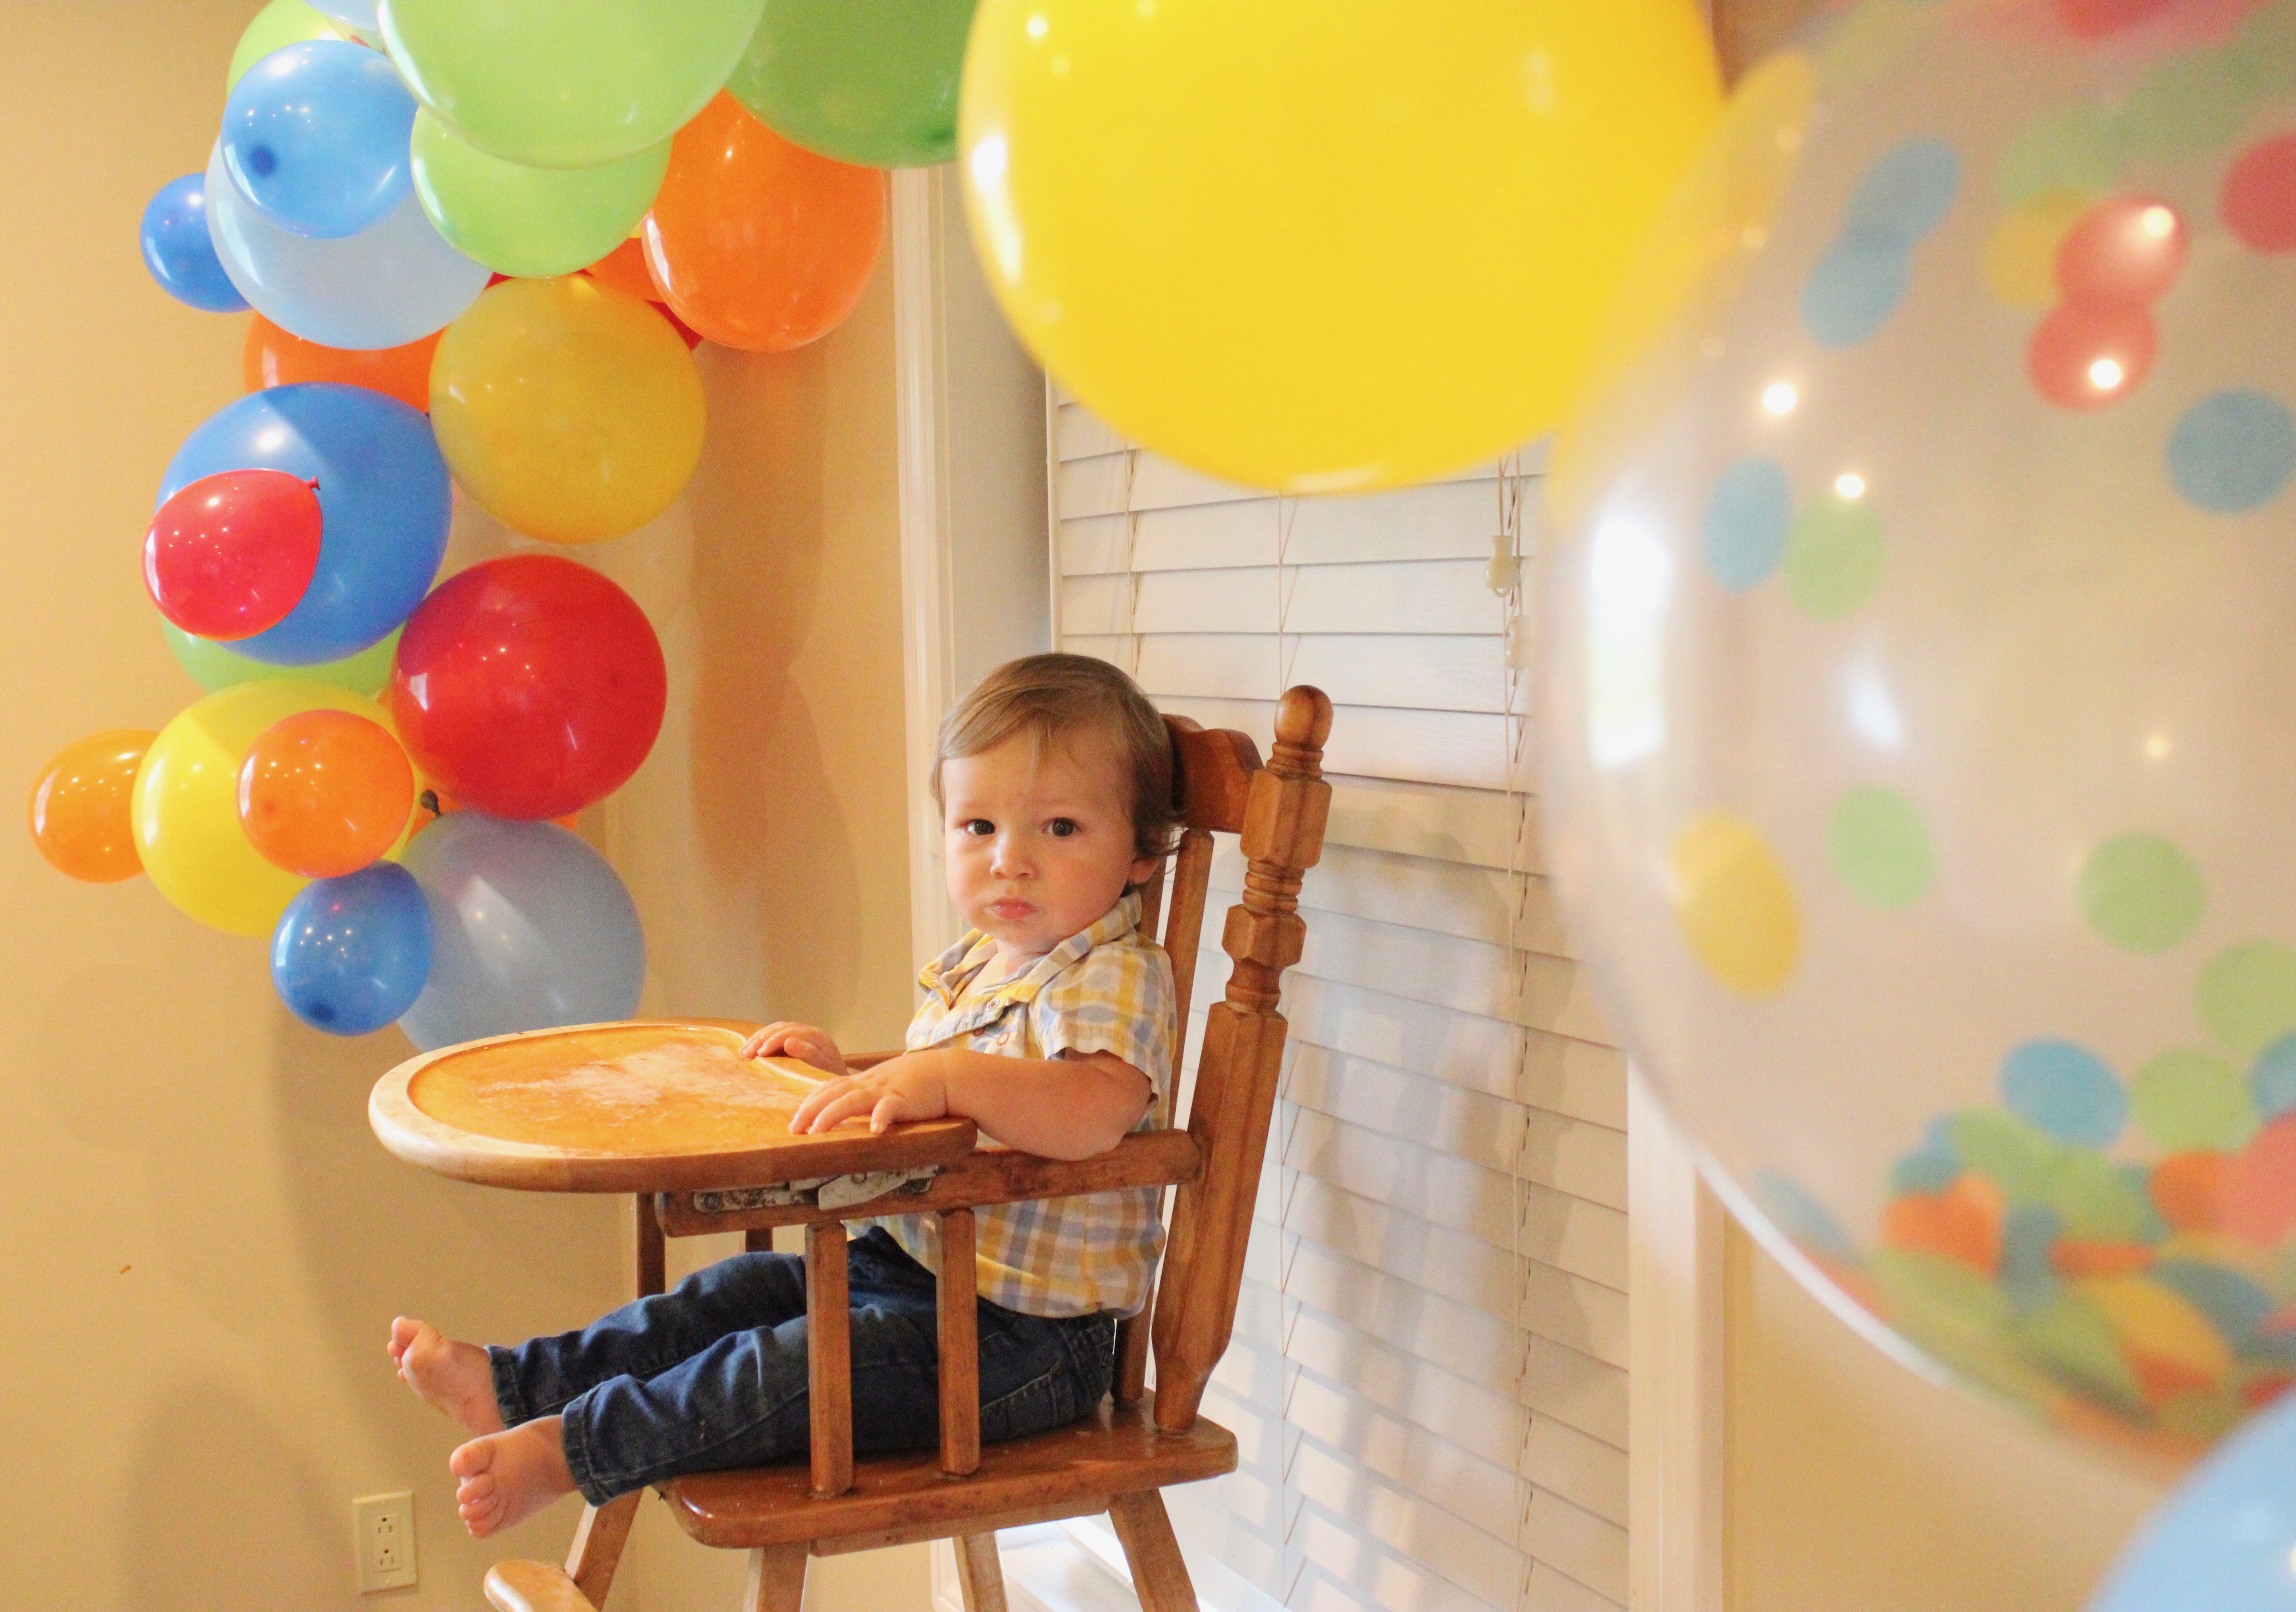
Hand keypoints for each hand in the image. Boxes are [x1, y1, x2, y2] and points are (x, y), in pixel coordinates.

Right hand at [739, 1021, 846, 1076]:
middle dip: (761, 1039)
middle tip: (746, 1053)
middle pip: (780, 1028)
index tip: (760, 1054)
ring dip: (757, 1038)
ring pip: (775, 1030)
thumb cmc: (832, 1077)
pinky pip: (774, 1035)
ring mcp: (800, 1034)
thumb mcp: (824, 1068)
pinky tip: (749, 1049)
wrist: (839, 1081)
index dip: (774, 1041)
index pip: (791, 1032)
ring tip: (743, 1052)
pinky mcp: (793, 1040)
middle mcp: (808, 1031)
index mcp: (817, 1036)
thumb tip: (788, 1041)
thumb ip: (809, 1055)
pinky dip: (760, 1041)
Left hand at [790, 1053, 948, 1135]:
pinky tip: (875, 1129)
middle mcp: (869, 1084)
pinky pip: (892, 1107)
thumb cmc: (914, 1082)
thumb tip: (842, 1111)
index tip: (793, 1121)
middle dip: (810, 1111)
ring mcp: (886, 1090)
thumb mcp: (883, 1085)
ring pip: (854, 1100)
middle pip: (833, 1094)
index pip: (829, 1089)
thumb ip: (863, 1095)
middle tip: (794, 1129)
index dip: (809, 1104)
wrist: (945, 1072)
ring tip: (817, 1130)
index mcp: (863, 1082)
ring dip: (833, 1114)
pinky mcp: (905, 1099)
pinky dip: (882, 1116)